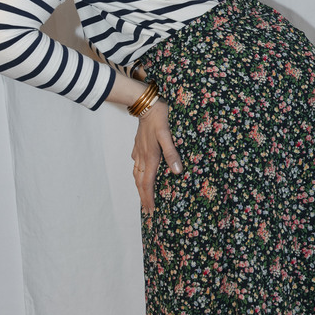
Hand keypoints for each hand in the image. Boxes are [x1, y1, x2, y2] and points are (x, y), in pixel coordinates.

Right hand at [131, 99, 182, 213]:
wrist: (144, 103)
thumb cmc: (159, 117)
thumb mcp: (167, 135)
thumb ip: (172, 153)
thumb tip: (177, 171)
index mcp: (151, 157)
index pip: (148, 183)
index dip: (149, 198)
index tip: (150, 210)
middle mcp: (143, 157)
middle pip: (140, 182)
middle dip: (144, 197)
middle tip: (147, 210)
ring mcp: (139, 151)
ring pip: (137, 174)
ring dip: (139, 187)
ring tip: (142, 196)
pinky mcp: (138, 145)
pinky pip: (136, 164)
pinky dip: (138, 173)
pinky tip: (140, 173)